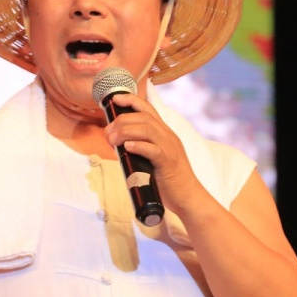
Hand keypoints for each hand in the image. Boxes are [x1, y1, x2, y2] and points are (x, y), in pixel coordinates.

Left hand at [102, 93, 205, 216]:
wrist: (188, 197)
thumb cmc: (168, 180)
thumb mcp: (155, 158)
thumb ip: (141, 148)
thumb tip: (118, 144)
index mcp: (165, 134)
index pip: (148, 109)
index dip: (131, 100)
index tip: (114, 99)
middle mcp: (168, 137)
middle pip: (143, 117)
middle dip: (121, 121)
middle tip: (108, 133)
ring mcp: (170, 149)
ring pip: (147, 129)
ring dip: (125, 131)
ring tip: (112, 140)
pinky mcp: (168, 163)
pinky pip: (153, 150)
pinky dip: (139, 146)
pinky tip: (127, 147)